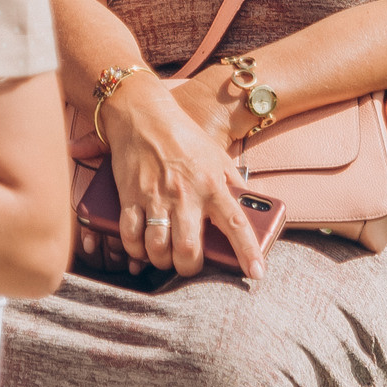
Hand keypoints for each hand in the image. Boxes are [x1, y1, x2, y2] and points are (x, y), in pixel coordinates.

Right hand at [85, 72, 265, 280]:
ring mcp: (156, 197)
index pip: (236, 223)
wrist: (143, 113)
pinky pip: (130, 236)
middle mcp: (185, 194)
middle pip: (188, 250)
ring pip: (157, 249)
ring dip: (160, 260)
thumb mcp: (217, 156)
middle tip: (188, 264)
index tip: (257, 273)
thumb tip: (250, 208)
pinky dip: (135, 249)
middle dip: (188, 268)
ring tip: (164, 256)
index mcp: (212, 184)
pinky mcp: (130, 196)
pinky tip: (140, 248)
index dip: (248, 252)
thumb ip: (232, 184)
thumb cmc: (183, 135)